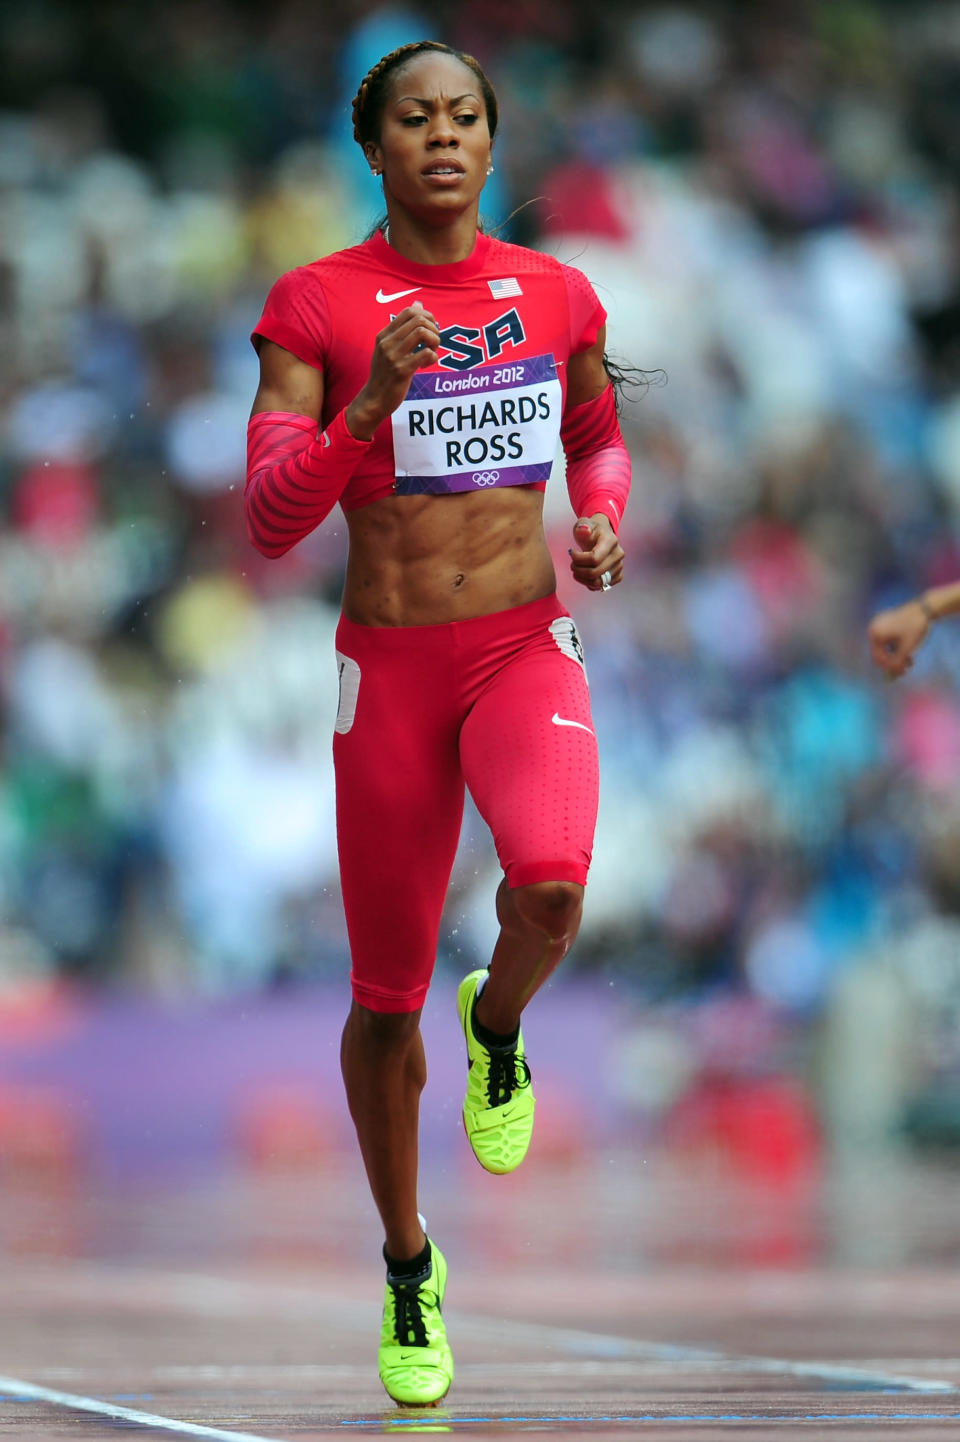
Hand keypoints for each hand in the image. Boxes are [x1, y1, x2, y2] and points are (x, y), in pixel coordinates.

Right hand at [346, 302, 439, 438]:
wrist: (375, 400)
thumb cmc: (385, 374)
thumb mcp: (389, 348)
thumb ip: (403, 328)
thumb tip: (418, 304)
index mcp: (384, 335)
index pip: (409, 311)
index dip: (427, 316)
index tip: (430, 330)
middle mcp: (387, 343)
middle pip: (418, 319)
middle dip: (434, 329)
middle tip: (433, 343)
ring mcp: (394, 356)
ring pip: (423, 333)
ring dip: (434, 341)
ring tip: (431, 352)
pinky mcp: (402, 371)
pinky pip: (426, 354)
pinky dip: (432, 357)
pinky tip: (425, 365)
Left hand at [569, 514, 623, 591]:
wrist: (600, 536)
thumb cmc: (590, 530)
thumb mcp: (583, 524)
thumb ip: (582, 527)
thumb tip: (584, 530)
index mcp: (611, 541)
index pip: (594, 558)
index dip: (578, 559)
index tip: (571, 552)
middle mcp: (618, 554)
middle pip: (594, 573)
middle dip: (578, 570)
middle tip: (572, 564)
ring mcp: (619, 566)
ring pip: (598, 583)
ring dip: (582, 578)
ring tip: (576, 569)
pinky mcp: (617, 576)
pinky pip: (601, 587)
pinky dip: (589, 583)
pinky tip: (583, 574)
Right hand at [868, 599, 930, 678]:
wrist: (924, 608)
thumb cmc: (915, 628)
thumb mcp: (907, 648)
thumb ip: (897, 663)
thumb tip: (891, 676)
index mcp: (875, 634)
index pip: (878, 657)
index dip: (889, 667)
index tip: (901, 673)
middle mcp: (873, 628)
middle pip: (881, 652)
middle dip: (893, 661)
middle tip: (907, 668)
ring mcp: (879, 623)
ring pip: (885, 646)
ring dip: (896, 654)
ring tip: (910, 659)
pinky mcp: (886, 621)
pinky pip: (887, 638)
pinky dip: (896, 645)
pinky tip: (907, 648)